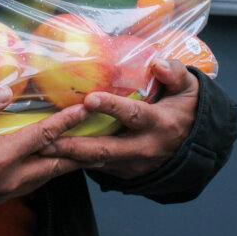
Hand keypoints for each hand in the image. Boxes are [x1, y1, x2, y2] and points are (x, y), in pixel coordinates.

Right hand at [0, 85, 89, 212]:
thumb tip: (5, 90)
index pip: (43, 137)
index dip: (67, 122)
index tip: (85, 109)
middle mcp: (6, 180)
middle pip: (54, 166)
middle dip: (77, 151)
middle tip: (97, 136)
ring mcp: (1, 193)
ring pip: (43, 179)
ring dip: (62, 164)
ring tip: (79, 150)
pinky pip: (28, 186)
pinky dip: (43, 173)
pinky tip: (45, 163)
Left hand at [39, 59, 199, 180]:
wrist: (195, 145)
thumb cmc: (186, 109)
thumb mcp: (189, 88)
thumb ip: (174, 73)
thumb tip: (157, 63)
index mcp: (158, 124)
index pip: (133, 115)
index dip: (111, 107)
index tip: (90, 99)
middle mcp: (144, 148)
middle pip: (106, 149)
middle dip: (76, 145)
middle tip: (49, 138)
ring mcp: (133, 165)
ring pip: (97, 162)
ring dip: (69, 156)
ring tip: (41, 148)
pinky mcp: (124, 172)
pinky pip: (98, 167)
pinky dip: (75, 161)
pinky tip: (53, 153)